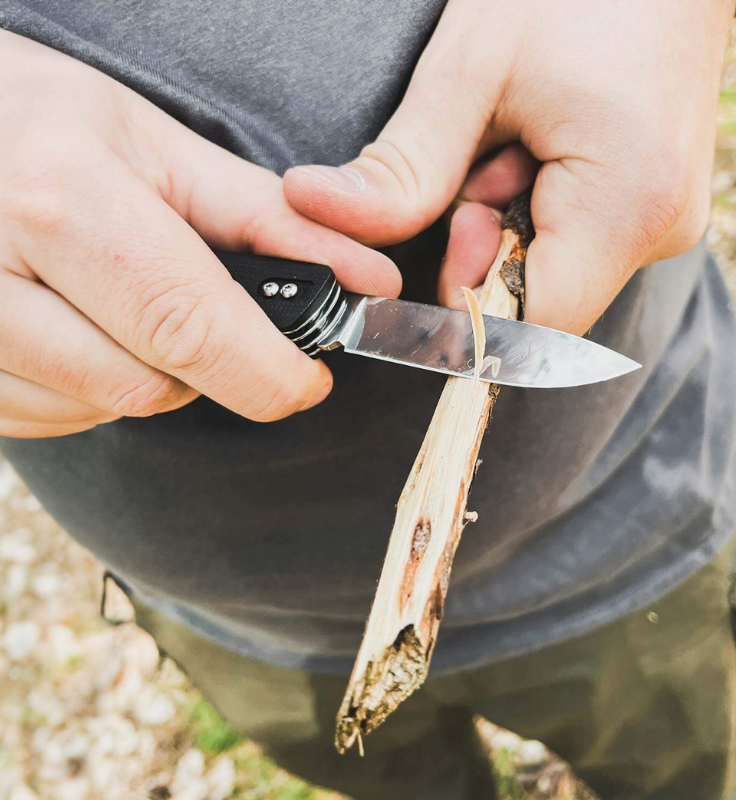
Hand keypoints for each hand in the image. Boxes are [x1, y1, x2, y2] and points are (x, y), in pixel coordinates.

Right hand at [0, 30, 399, 437]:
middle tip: (200, 316)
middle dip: (202, 369)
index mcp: (63, 200)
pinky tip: (80, 331)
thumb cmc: (50, 126)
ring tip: (122, 305)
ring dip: (141, 376)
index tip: (305, 382)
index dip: (267, 374)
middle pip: (146, 386)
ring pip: (97, 409)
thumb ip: (274, 223)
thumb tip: (370, 280)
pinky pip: (45, 420)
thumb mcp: (164, 151)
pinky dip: (87, 391)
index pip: (189, 328)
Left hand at [284, 0, 734, 333]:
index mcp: (626, 206)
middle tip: (478, 164)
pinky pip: (573, 243)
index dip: (468, 308)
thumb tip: (311, 214)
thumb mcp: (468, 73)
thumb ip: (399, 171)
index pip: (530, 328)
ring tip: (514, 142)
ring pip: (549, 271)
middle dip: (481, 249)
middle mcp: (660, 230)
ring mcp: (663, 221)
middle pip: (536, 302)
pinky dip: (535, 211)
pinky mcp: (653, 207)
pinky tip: (538, 150)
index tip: (446, 232)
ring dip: (505, 224)